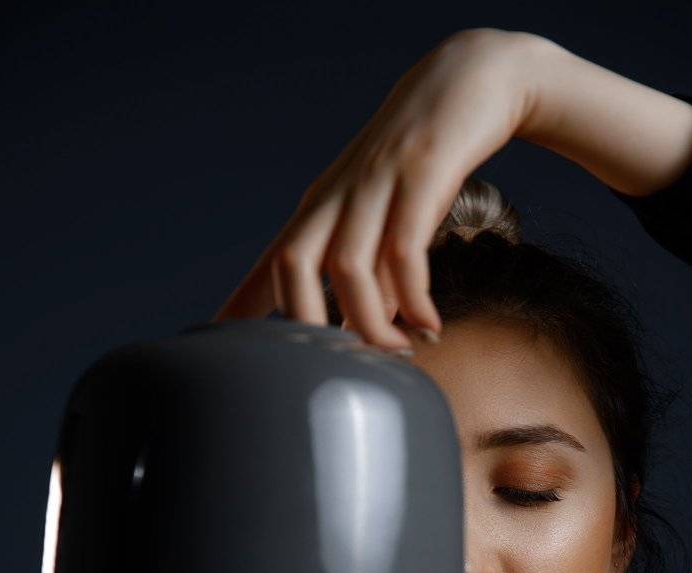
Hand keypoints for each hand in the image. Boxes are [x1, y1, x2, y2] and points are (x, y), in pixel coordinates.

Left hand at [211, 28, 546, 351]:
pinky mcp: (420, 174)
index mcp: (320, 211)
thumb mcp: (386, 223)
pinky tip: (429, 326)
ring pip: (347, 265)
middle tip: (337, 371)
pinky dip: (414, 298)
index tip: (221, 353)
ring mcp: (375, 184)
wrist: (470, 82)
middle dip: (304, 325)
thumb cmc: (423, 166)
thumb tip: (356, 340)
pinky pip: (404, 249)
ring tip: (399, 353)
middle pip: (293, 265)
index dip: (243, 310)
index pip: (270, 266)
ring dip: (369, 323)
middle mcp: (337, 198)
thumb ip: (368, 280)